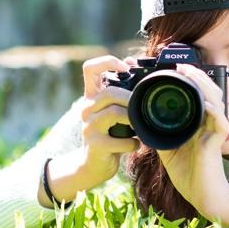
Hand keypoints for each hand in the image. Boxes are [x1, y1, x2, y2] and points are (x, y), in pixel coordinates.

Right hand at [43, 55, 139, 205]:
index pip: (89, 68)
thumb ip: (121, 92)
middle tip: (142, 106)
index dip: (107, 62)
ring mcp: (89, 127)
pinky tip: (135, 146)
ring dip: (133, 120)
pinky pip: (120, 140)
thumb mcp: (113, 111)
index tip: (125, 68)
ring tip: (140, 127)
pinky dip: (133, 143)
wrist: (92, 165)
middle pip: (108, 92)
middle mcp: (86, 109)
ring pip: (114, 113)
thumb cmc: (109, 134)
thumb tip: (133, 62)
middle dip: (130, 98)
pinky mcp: (95, 145)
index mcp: (91, 96)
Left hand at [156, 64, 228, 219]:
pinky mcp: (218, 143)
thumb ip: (158, 130)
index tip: (173, 67)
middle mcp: (208, 122)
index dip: (189, 79)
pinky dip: (213, 111)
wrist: (201, 195)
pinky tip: (205, 103)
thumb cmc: (186, 171)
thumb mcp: (166, 145)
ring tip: (191, 74)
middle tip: (181, 66)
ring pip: (216, 101)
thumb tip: (138, 117)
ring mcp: (215, 131)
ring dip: (204, 86)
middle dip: (196, 75)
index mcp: (198, 121)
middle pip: (209, 91)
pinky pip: (220, 122)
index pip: (197, 93)